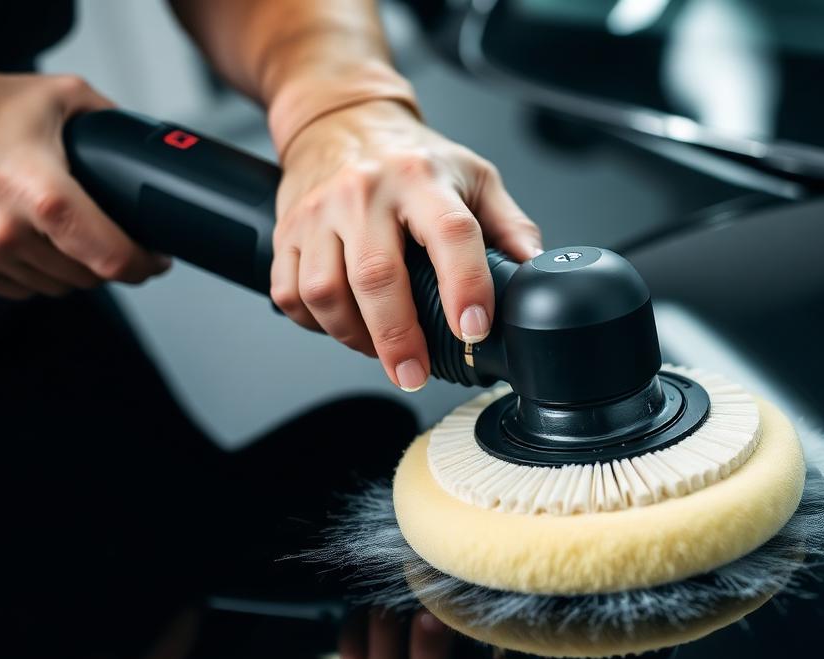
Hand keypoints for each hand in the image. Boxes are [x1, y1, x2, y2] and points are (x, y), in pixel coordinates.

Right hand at [0, 67, 170, 299]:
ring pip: (57, 287)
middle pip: (89, 277)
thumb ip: (111, 121)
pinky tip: (28, 237)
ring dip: (70, 267)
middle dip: (107, 258)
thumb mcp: (60, 96)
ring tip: (62, 229)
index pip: (114, 259)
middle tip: (108, 232)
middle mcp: (7, 233)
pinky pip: (20, 288)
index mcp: (42, 195)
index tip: (156, 258)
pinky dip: (32, 270)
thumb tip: (145, 148)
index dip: (145, 264)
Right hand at [270, 100, 542, 389]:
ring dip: (354, 336)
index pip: (450, 233)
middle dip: (397, 337)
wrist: (341, 119)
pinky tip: (344, 324)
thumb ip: (509, 227)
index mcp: (421, 178)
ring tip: (381, 349)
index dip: (465, 286)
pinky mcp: (286, 231)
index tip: (473, 329)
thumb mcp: (474, 177)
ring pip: (325, 291)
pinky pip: (290, 294)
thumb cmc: (412, 158)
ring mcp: (318, 212)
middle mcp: (365, 192)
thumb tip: (538, 276)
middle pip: (376, 276)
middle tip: (415, 374)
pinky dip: (317, 323)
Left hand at [338, 607, 531, 658]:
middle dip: (429, 648)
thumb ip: (492, 608)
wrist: (420, 631)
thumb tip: (490, 572)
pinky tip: (367, 604)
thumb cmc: (464, 621)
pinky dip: (356, 631)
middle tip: (431, 615)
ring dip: (387, 633)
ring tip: (390, 602)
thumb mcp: (484, 620)